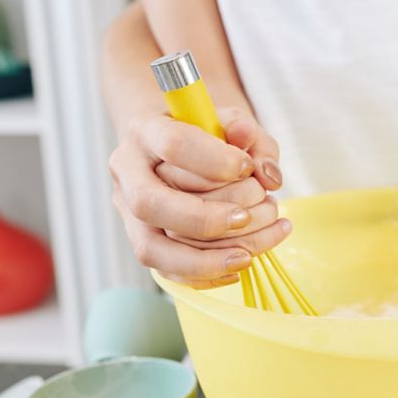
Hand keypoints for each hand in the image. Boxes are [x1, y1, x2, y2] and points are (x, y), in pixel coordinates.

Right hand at [109, 107, 287, 287]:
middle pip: (150, 204)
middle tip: (248, 216)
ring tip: (253, 251)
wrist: (181, 146)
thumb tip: (268, 173)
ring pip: (152, 248)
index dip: (215, 161)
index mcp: (147, 131)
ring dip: (209, 258)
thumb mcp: (233, 122)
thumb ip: (252, 137)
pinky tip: (243, 261)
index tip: (249, 168)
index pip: (173, 145)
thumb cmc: (209, 135)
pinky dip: (207, 275)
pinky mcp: (143, 241)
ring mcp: (130, 212)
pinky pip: (166, 271)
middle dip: (205, 219)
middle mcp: (129, 173)